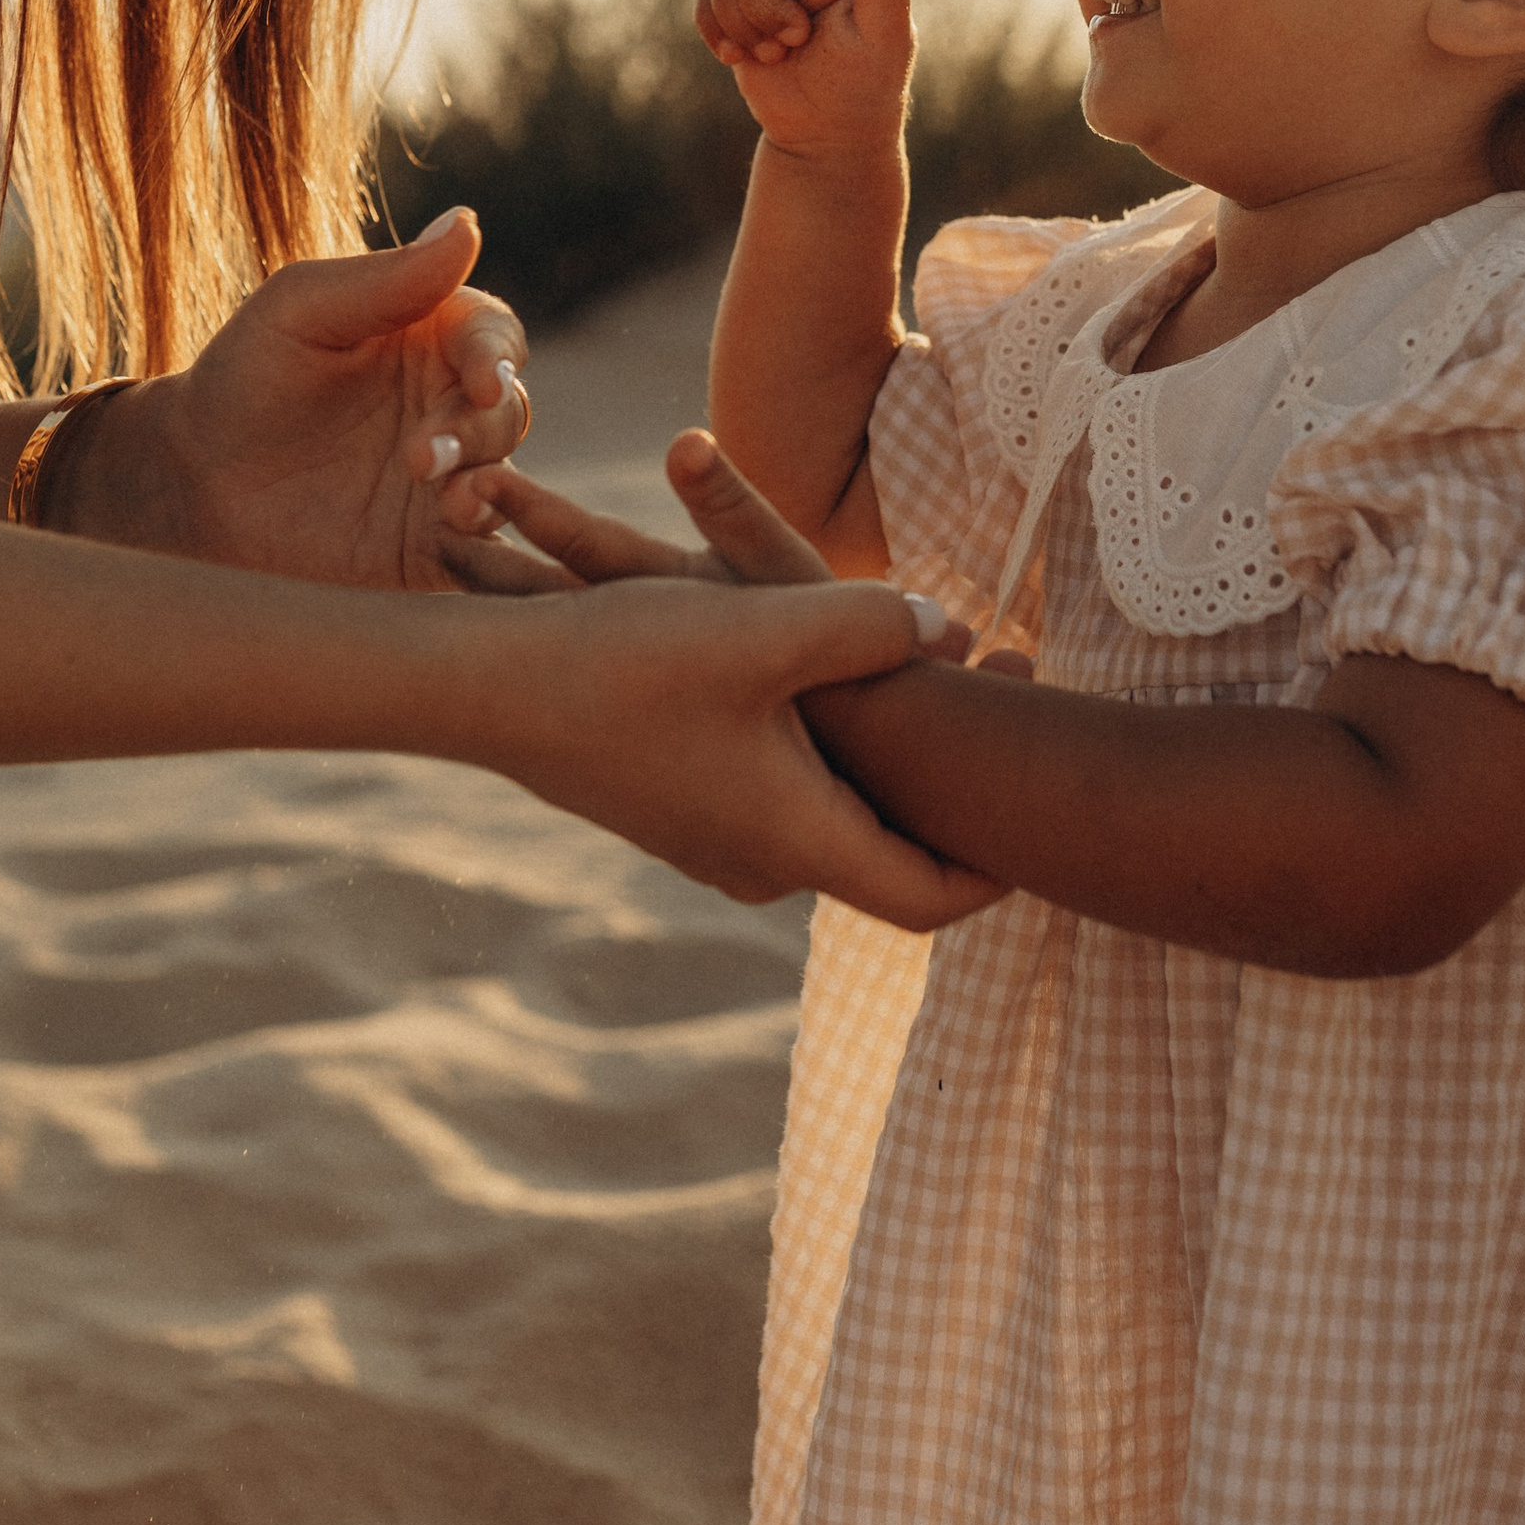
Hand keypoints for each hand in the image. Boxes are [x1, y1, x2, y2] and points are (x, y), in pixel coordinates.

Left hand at [57, 209, 542, 589]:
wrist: (190, 483)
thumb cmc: (242, 376)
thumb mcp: (300, 311)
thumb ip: (385, 278)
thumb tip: (468, 223)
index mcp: (431, 338)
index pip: (492, 338)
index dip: (495, 356)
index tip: (482, 378)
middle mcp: (449, 407)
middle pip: (508, 411)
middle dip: (480, 430)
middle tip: (425, 457)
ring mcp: (448, 482)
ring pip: (505, 481)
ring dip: (489, 489)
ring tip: (455, 505)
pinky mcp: (433, 549)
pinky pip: (483, 551)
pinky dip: (488, 547)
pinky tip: (458, 537)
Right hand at [478, 430, 997, 920]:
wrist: (484, 688)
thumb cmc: (623, 661)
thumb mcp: (766, 627)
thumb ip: (874, 625)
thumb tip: (956, 632)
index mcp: (796, 843)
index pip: (932, 898)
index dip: (1000, 864)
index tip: (1041, 797)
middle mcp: (759, 865)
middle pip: (888, 855)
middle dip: (948, 787)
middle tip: (996, 690)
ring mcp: (712, 845)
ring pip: (832, 820)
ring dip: (883, 764)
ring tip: (926, 680)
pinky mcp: (677, 810)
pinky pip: (781, 799)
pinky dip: (824, 756)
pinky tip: (825, 682)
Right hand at [696, 0, 915, 160]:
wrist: (826, 137)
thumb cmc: (864, 88)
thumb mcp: (883, 35)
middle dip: (763, 8)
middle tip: (795, 41)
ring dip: (741, 26)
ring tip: (776, 55)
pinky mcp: (739, 11)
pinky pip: (704, 0)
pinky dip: (713, 30)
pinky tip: (738, 58)